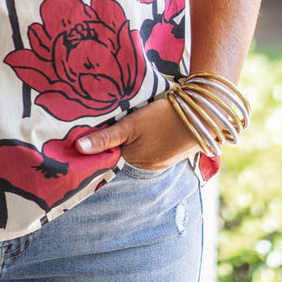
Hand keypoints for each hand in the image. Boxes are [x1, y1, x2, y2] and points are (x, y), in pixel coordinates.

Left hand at [75, 97, 198, 172]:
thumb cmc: (164, 118)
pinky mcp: (174, 152)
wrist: (203, 115)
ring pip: (140, 149)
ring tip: (130, 122)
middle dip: (118, 141)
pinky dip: (149, 139)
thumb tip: (78, 148)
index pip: (109, 155)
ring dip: (134, 140)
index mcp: (134, 161)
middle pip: (125, 152)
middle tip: (108, 121)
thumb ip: (106, 138)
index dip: (101, 145)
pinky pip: (154, 148)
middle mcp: (148, 166)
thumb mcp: (131, 124)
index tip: (89, 133)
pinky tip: (149, 127)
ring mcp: (162, 161)